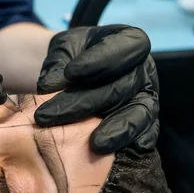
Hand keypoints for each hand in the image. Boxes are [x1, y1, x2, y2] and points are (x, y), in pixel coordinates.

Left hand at [34, 25, 158, 154]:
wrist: (73, 76)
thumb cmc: (71, 57)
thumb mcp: (62, 48)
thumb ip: (58, 62)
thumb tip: (48, 87)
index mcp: (130, 42)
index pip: (127, 48)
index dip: (101, 60)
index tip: (70, 73)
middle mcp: (144, 70)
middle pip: (121, 88)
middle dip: (83, 104)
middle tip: (45, 116)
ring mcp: (147, 97)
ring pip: (139, 114)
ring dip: (116, 130)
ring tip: (94, 145)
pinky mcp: (146, 123)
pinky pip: (147, 134)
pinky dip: (134, 142)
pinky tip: (117, 151)